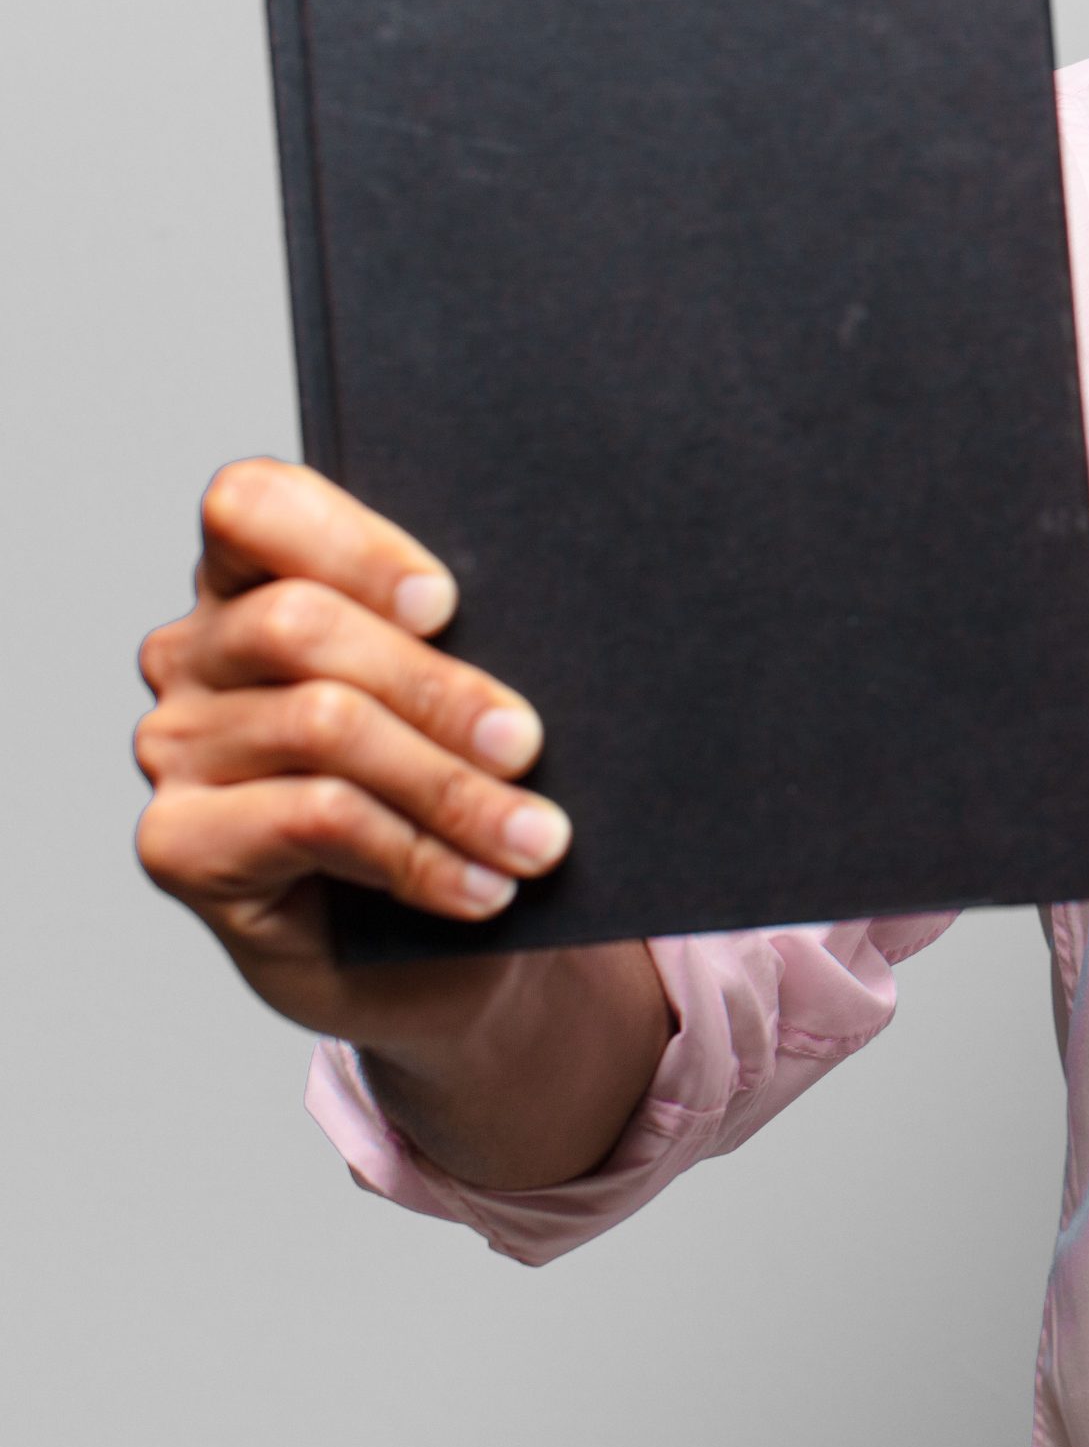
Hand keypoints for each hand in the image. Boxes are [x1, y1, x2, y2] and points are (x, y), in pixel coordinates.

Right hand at [133, 460, 572, 1047]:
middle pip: (300, 625)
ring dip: (449, 788)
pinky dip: (415, 856)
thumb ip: (463, 639)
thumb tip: (555, 628)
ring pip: (323, 727)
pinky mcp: (177, 842)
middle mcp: (196, 650)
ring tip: (536, 836)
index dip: (350, 544)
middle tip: (528, 743)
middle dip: (436, 686)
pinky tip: (481, 887)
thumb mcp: (460, 691)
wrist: (413, 941)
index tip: (445, 603)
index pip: (253, 505)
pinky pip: (311, 821)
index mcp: (253, 574)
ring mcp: (177, 744)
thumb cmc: (448, 777)